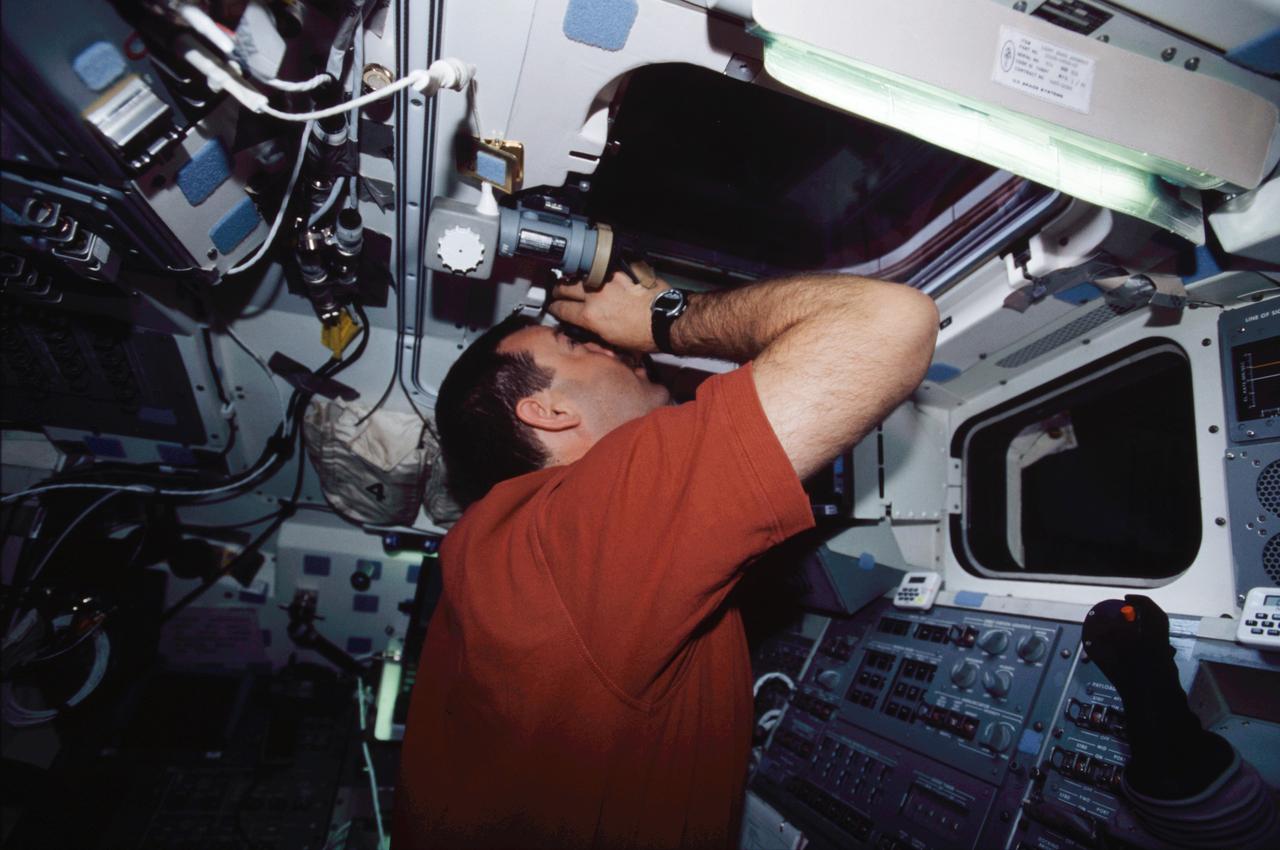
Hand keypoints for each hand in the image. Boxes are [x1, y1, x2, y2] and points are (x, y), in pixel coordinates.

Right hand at [547, 260, 669, 352]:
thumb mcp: (613, 342)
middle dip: (558, 291)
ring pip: (582, 275)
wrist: (667, 321)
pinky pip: (604, 268)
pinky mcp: (622, 272)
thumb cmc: (645, 336)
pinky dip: (599, 272)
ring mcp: (608, 281)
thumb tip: (586, 327)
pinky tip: (599, 274)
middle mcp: (595, 296)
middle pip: (565, 288)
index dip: (554, 309)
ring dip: (575, 279)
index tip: (554, 307)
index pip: (562, 309)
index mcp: (590, 316)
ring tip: (574, 281)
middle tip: (558, 292)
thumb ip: (594, 331)